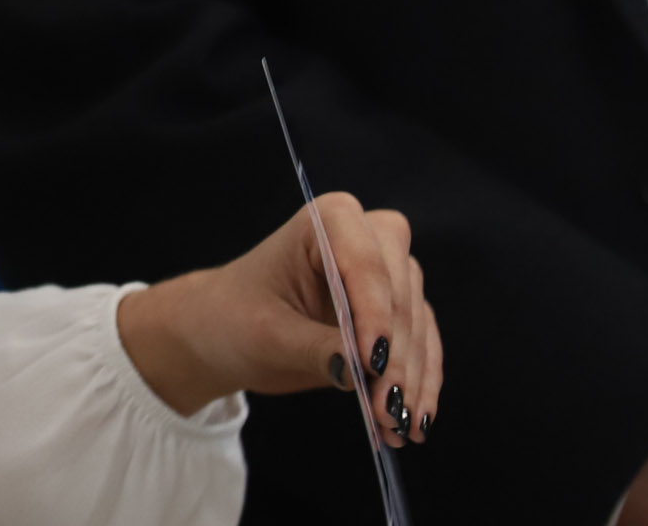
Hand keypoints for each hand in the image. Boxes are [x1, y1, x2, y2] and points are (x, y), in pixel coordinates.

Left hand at [114, 192, 438, 441]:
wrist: (225, 333)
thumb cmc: (235, 319)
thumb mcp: (268, 336)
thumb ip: (317, 349)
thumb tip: (367, 371)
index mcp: (326, 221)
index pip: (365, 261)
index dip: (375, 311)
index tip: (374, 362)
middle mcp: (365, 238)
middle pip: (401, 290)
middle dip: (397, 352)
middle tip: (387, 405)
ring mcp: (384, 277)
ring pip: (417, 322)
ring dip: (413, 376)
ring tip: (398, 426)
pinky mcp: (393, 315)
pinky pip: (421, 346)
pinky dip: (419, 385)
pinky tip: (411, 424)